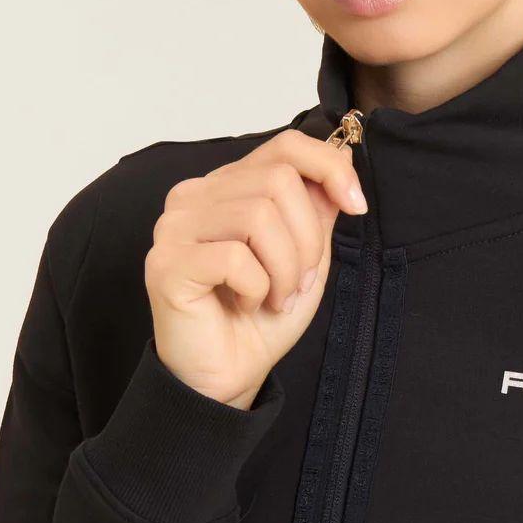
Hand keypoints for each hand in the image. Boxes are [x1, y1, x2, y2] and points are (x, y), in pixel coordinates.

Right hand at [144, 128, 367, 407]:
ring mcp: (174, 227)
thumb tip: (340, 164)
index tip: (357, 206)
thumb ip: (317, 208)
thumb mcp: (307, 256)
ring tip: (277, 298)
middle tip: (300, 282)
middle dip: (308, 239)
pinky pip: (234, 257)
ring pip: (258, 215)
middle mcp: (194, 196)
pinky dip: (258, 288)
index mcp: (227, 186)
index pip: (285, 146)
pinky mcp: (166, 263)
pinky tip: (248, 305)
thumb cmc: (262, 317)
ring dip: (285, 269)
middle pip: (278, 180)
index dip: (330, 167)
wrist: (228, 376)